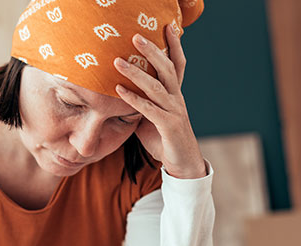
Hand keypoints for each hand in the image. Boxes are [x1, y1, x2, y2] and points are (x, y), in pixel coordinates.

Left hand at [114, 25, 206, 178]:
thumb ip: (141, 103)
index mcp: (175, 95)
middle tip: (136, 35)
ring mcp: (174, 112)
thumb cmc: (165, 140)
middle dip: (152, 51)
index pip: (177, 65)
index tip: (169, 25)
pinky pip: (148, 109)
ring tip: (117, 61)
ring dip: (135, 72)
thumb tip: (121, 92)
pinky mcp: (168, 126)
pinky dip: (133, 99)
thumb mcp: (152, 118)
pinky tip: (118, 90)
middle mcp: (177, 99)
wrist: (183, 165)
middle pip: (167, 69)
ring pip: (155, 87)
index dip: (174, 45)